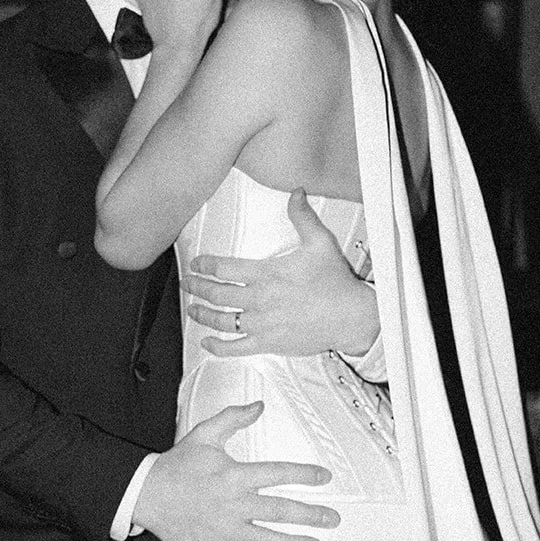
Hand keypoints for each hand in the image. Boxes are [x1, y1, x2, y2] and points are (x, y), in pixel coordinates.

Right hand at [131, 401, 339, 540]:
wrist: (145, 493)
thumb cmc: (177, 464)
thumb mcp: (204, 434)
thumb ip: (233, 419)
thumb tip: (260, 405)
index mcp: (236, 475)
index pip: (279, 473)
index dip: (305, 474)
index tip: (325, 477)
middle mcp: (235, 503)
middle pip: (281, 511)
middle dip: (311, 515)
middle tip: (334, 519)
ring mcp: (225, 528)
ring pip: (266, 540)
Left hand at [185, 189, 379, 358]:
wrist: (351, 317)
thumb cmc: (336, 282)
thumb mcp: (321, 242)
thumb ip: (303, 217)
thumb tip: (296, 192)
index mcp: (267, 273)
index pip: (224, 267)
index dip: (205, 265)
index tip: (196, 263)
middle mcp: (259, 299)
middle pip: (217, 293)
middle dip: (197, 288)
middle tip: (187, 284)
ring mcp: (262, 324)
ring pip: (221, 320)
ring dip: (202, 314)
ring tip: (192, 309)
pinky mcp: (268, 343)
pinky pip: (235, 348)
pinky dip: (217, 347)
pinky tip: (207, 342)